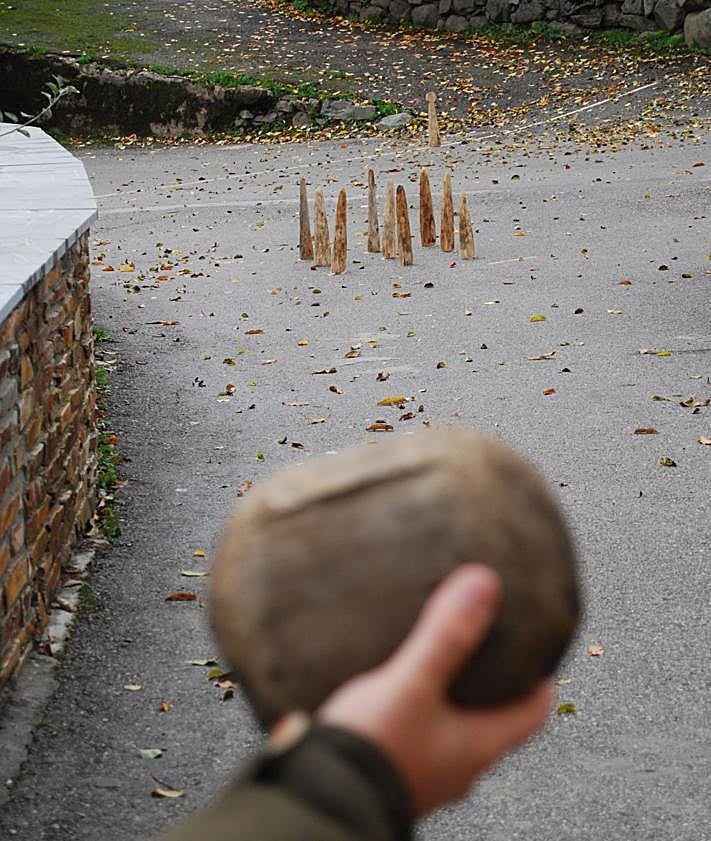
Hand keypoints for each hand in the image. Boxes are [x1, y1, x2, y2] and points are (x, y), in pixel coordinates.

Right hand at [317, 564, 552, 816]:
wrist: (319, 800)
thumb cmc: (373, 749)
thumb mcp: (411, 683)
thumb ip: (446, 636)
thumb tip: (485, 583)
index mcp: (478, 747)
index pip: (532, 712)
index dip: (538, 678)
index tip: (532, 646)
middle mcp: (459, 765)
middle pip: (493, 718)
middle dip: (492, 680)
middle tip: (482, 642)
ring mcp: (428, 772)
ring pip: (455, 728)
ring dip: (452, 696)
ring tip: (436, 657)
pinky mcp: (395, 771)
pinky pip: (420, 736)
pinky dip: (419, 709)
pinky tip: (394, 688)